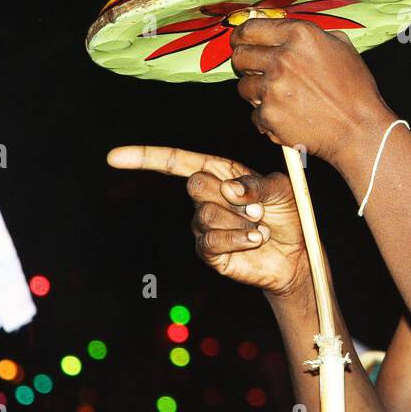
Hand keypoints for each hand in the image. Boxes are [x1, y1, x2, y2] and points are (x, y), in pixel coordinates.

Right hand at [106, 144, 311, 297]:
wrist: (296, 254)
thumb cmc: (287, 215)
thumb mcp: (281, 189)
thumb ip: (257, 184)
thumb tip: (230, 190)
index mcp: (220, 173)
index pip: (177, 162)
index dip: (144, 157)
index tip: (114, 157)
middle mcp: (206, 197)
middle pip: (195, 185)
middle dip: (229, 195)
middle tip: (258, 208)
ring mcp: (204, 225)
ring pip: (206, 214)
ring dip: (240, 221)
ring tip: (259, 227)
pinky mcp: (209, 252)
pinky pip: (212, 240)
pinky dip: (238, 239)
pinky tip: (254, 240)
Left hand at [227, 18, 391, 163]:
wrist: (359, 130)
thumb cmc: (355, 91)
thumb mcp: (342, 48)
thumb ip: (313, 36)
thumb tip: (285, 30)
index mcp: (301, 35)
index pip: (251, 28)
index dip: (241, 35)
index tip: (240, 42)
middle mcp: (283, 58)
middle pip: (240, 56)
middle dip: (245, 64)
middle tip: (256, 71)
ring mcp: (273, 87)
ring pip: (244, 86)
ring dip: (257, 93)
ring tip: (282, 98)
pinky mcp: (269, 115)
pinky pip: (255, 115)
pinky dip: (268, 118)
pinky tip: (288, 117)